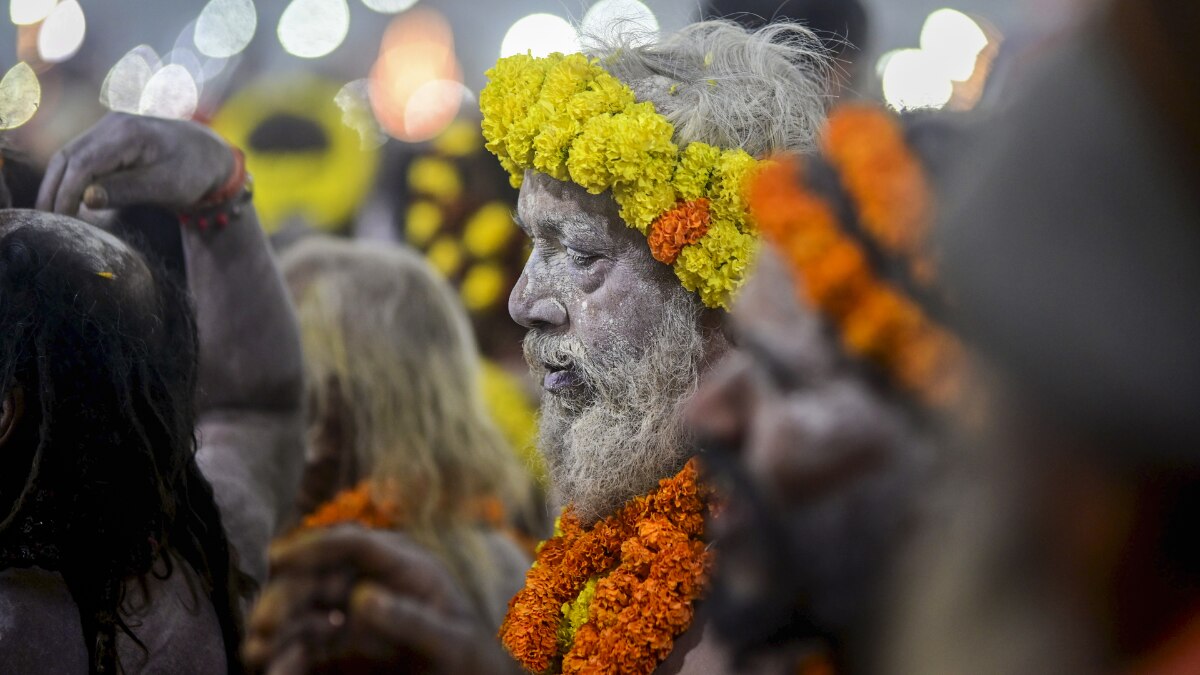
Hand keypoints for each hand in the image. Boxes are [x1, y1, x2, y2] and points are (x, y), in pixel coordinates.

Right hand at [37, 112, 232, 214]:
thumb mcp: (167, 186)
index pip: (83, 163)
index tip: (59, 219)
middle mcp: (113, 124)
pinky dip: (70, 177)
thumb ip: (127, 190)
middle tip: (45, 220)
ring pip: (70, 155)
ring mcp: (109, 127)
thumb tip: (86, 198)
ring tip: (51, 213)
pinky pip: (81, 156)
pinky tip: (66, 200)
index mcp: (128, 133)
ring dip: (58, 183)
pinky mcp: (110, 137)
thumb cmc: (194, 172)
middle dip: (54, 188)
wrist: (211, 155)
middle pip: (69, 156)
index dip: (67, 192)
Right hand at [245, 527, 515, 674]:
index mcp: (403, 564)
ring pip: (304, 609)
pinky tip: (275, 669)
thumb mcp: (448, 641)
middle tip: (264, 626)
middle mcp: (371, 580)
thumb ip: (410, 619)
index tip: (277, 558)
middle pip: (318, 576)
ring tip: (257, 653)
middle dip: (286, 597)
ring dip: (277, 628)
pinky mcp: (342, 641)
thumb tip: (361, 598)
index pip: (352, 543)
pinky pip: (307, 642)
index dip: (313, 545)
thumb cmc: (468, 658)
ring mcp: (353, 610)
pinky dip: (287, 654)